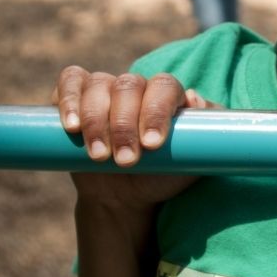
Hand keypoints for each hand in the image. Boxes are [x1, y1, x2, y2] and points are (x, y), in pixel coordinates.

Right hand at [53, 66, 221, 208]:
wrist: (126, 195)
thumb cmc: (165, 173)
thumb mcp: (194, 158)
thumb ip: (208, 131)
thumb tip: (195, 99)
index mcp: (166, 95)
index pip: (164, 86)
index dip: (156, 111)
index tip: (153, 144)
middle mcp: (136, 87)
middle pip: (128, 86)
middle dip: (125, 125)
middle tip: (126, 161)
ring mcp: (104, 89)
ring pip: (98, 85)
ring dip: (97, 121)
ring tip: (99, 156)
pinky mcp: (76, 98)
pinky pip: (70, 82)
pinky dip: (68, 99)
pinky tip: (72, 126)